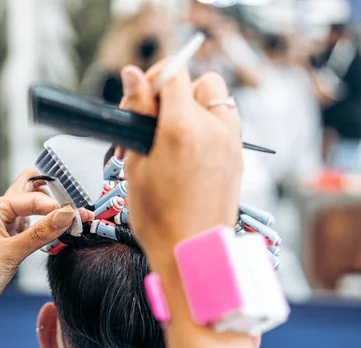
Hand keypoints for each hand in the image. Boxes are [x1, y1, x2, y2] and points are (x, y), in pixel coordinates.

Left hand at [0, 169, 91, 327]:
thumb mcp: (9, 253)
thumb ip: (40, 233)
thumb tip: (65, 214)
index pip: (32, 196)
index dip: (54, 204)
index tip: (74, 214)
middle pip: (32, 192)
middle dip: (54, 195)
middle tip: (75, 205)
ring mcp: (6, 229)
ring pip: (35, 211)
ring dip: (53, 213)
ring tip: (73, 220)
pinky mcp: (12, 244)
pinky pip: (35, 229)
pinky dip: (49, 229)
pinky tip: (61, 233)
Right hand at [120, 63, 242, 254]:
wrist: (191, 250)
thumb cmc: (158, 215)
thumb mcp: (137, 163)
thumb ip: (138, 113)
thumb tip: (132, 75)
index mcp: (183, 127)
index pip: (175, 73)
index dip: (154, 79)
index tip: (140, 99)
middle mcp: (214, 127)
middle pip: (198, 81)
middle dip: (174, 92)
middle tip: (153, 122)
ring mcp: (232, 141)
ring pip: (216, 98)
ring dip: (194, 105)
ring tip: (172, 136)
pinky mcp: (239, 155)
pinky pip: (226, 121)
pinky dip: (208, 123)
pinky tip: (189, 150)